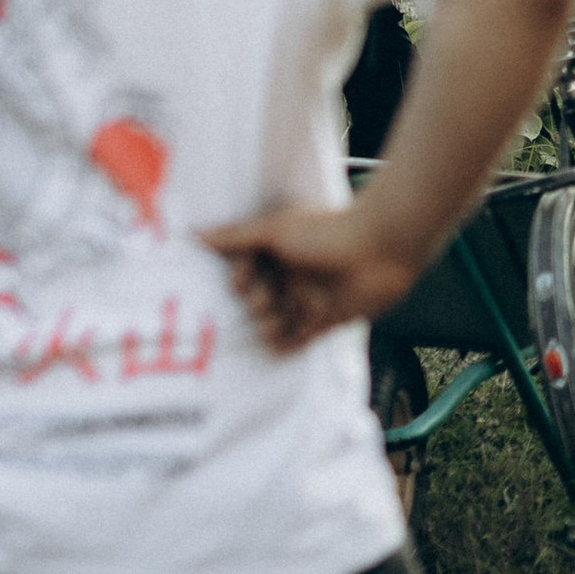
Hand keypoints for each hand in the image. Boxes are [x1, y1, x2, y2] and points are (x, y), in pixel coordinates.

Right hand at [203, 199, 425, 355]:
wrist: (381, 251)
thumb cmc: (328, 232)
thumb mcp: (276, 230)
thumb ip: (235, 237)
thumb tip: (192, 234)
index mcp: (279, 246)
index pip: (245, 267)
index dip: (239, 277)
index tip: (240, 281)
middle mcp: (291, 272)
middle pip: (257, 295)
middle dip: (254, 300)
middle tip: (264, 297)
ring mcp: (307, 297)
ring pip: (273, 319)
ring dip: (266, 323)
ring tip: (273, 317)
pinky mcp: (324, 320)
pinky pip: (295, 340)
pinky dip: (283, 343)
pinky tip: (277, 341)